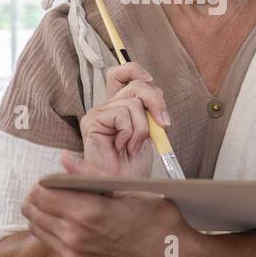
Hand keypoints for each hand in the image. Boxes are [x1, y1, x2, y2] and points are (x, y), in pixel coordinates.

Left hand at [22, 150, 196, 256]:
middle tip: (55, 191)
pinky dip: (56, 232)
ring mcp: (74, 256)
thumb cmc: (157, 220)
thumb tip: (64, 158)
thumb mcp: (128, 189)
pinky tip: (75, 226)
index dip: (44, 182)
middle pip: (32, 210)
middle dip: (38, 197)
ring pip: (37, 229)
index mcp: (87, 212)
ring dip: (43, 215)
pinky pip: (53, 245)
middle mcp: (75, 236)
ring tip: (62, 206)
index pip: (41, 193)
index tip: (56, 179)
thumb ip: (91, 173)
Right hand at [78, 61, 170, 178]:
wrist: (125, 186)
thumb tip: (155, 90)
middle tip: (163, 122)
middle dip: (155, 101)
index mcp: (118, 106)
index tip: (151, 81)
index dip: (135, 70)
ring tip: (133, 146)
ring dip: (143, 127)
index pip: (121, 73)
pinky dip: (131, 132)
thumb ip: (149, 109)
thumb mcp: (149, 130)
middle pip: (134, 83)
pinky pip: (123, 114)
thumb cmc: (135, 164)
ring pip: (133, 102)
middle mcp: (106, 106)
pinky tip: (123, 147)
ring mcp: (97, 113)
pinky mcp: (92, 121)